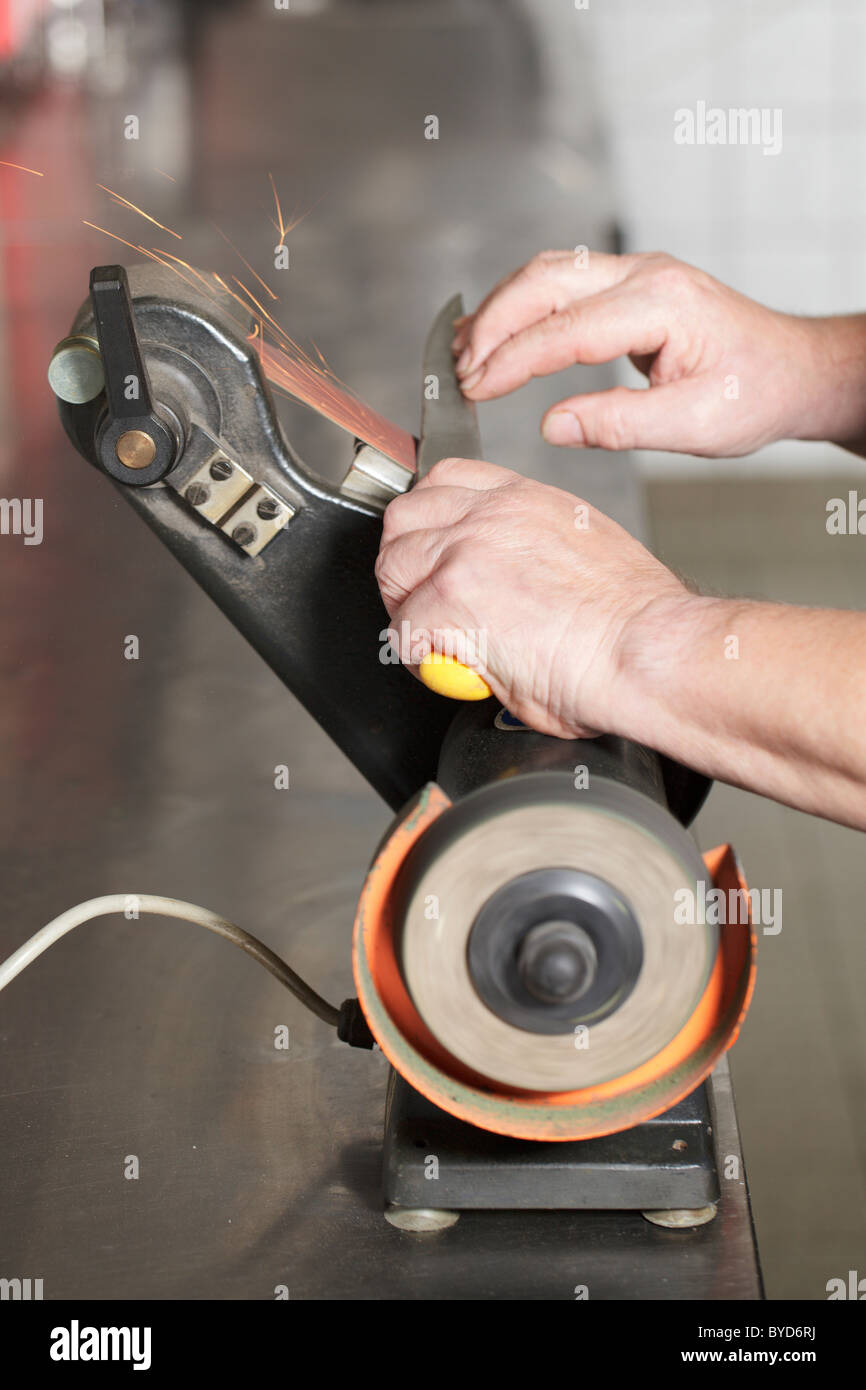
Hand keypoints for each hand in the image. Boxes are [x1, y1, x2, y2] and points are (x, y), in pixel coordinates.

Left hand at [375, 456, 685, 737]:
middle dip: (405, 561)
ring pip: (392, 564)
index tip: (433, 553)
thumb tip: (507, 583)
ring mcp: (466, 553)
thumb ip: (529, 551)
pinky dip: (414, 653)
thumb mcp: (581, 551)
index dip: (430, 521)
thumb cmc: (633, 623)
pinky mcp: (450, 600)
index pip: (447, 479)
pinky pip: (401, 627)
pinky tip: (446, 665)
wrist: (648, 652)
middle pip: (406, 516)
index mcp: (526, 500)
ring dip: (404, 603)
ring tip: (432, 636)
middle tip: (424, 602)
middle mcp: (491, 515)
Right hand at [452, 250, 865, 456]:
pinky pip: (561, 283)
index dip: (511, 361)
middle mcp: (646, 274)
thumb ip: (620, 426)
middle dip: (491, 325)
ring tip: (462, 355)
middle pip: (543, 281)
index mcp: (662, 305)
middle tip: (457, 374)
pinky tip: (496, 337)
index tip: (474, 390)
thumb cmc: (755, 395)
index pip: (564, 328)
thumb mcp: (694, 427)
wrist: (794, 370)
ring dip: (499, 311)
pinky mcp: (630, 285)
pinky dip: (520, 308)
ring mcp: (638, 272)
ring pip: (546, 274)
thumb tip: (553, 426)